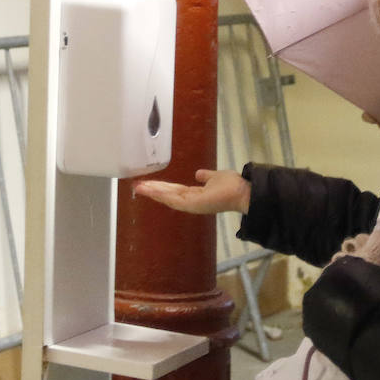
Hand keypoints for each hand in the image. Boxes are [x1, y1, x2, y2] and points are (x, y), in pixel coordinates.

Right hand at [134, 169, 250, 214]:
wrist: (243, 191)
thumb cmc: (231, 185)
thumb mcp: (215, 177)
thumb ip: (206, 176)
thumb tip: (198, 174)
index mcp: (195, 195)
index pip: (174, 191)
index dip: (161, 187)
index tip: (147, 182)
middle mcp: (191, 201)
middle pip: (167, 195)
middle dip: (152, 190)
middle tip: (136, 185)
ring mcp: (191, 205)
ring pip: (167, 198)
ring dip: (152, 192)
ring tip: (138, 186)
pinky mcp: (192, 205)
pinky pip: (173, 200)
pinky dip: (161, 194)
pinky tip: (151, 190)